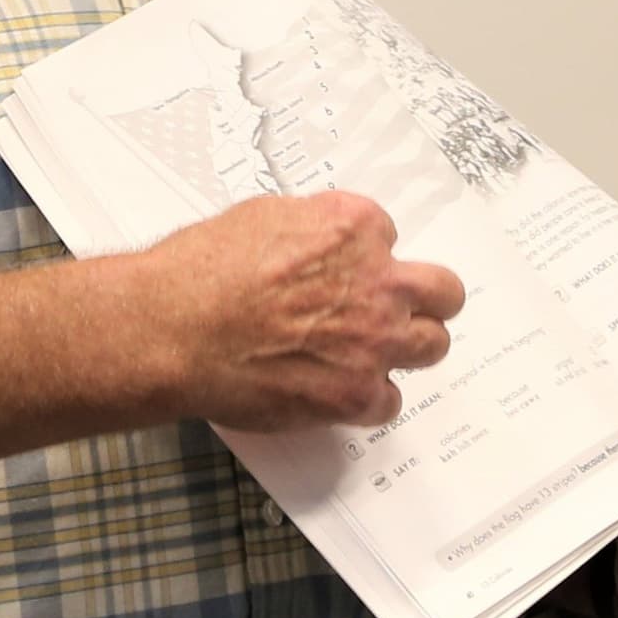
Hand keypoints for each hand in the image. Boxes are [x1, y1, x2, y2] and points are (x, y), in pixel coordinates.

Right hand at [144, 191, 465, 432]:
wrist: (174, 330)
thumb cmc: (202, 272)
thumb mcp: (262, 217)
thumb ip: (312, 226)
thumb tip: (324, 240)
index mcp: (355, 229)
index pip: (390, 237)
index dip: (367, 257)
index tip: (351, 272)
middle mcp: (378, 283)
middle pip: (443, 292)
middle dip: (425, 299)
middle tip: (402, 309)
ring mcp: (372, 341)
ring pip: (431, 346)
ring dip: (408, 347)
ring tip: (376, 351)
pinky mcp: (355, 393)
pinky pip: (389, 400)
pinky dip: (368, 397)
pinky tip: (340, 388)